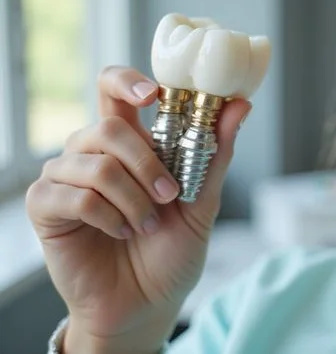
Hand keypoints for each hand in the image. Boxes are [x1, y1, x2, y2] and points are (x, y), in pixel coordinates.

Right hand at [25, 66, 249, 351]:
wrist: (148, 303)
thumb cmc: (172, 250)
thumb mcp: (203, 201)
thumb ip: (217, 152)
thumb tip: (241, 105)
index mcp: (130, 142)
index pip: (114, 88)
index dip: (128, 81)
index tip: (154, 96)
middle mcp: (94, 152)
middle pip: (109, 127)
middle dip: (148, 163)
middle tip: (170, 196)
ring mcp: (66, 177)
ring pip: (96, 164)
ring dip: (132, 199)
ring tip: (147, 225)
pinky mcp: (46, 206)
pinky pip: (73, 195)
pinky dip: (107, 217)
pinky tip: (121, 233)